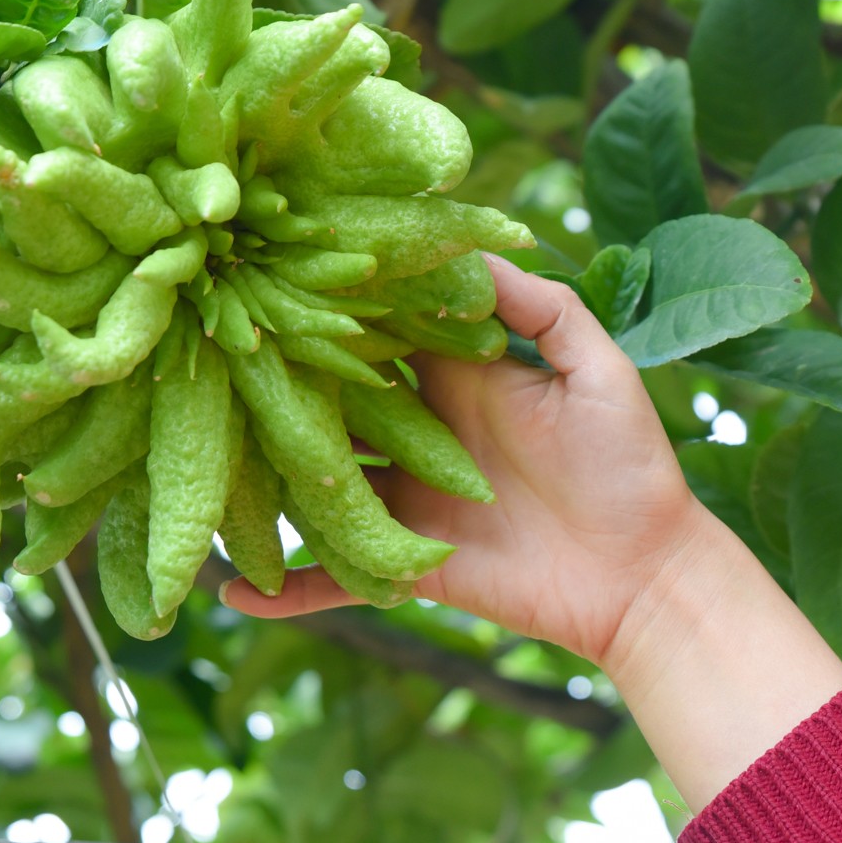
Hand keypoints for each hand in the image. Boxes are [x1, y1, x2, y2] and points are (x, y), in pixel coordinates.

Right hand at [220, 253, 841, 807]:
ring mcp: (404, 498)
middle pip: (329, 403)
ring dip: (262, 482)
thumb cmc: (629, 465)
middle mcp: (416, 430)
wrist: (644, 573)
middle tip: (208, 367)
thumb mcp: (599, 370)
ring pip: (317, 485)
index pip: (376, 334)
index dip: (329, 310)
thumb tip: (475, 249)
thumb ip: (542, 308)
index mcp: (453, 376)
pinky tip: (230, 593)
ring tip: (196, 468)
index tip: (269, 281)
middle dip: (274, 389)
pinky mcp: (407, 562)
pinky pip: (337, 577)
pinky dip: (288, 590)